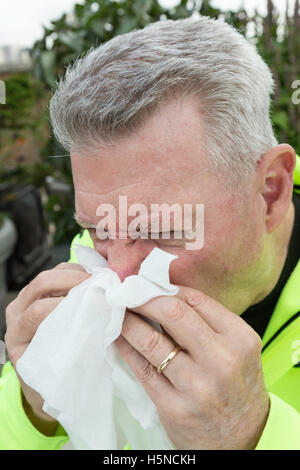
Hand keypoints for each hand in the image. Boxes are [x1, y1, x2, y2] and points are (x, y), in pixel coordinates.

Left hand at [4, 262, 89, 430]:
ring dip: (76, 273)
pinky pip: (57, 272)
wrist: (42, 381)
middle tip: (99, 286)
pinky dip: (77, 272)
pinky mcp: (40, 291)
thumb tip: (98, 330)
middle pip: (40, 284)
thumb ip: (72, 352)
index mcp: (17, 336)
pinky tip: (94, 279)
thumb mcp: (59, 374)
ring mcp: (26, 299)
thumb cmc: (52, 382)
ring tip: (100, 281)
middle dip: (72, 280)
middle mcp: (17, 314)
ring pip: (49, 274)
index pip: (37, 312)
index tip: (92, 307)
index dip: (66, 305)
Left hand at [114, 286, 269, 449]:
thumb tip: (164, 293)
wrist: (239, 441)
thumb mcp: (238, 351)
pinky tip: (117, 337)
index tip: (148, 283)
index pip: (196, 299)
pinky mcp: (175, 407)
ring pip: (151, 339)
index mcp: (240, 339)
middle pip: (173, 312)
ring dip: (128, 320)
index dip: (166, 287)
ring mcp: (198, 386)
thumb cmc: (236, 389)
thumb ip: (209, 324)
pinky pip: (142, 368)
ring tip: (117, 310)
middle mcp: (222, 360)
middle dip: (143, 297)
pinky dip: (125, 347)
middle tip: (127, 291)